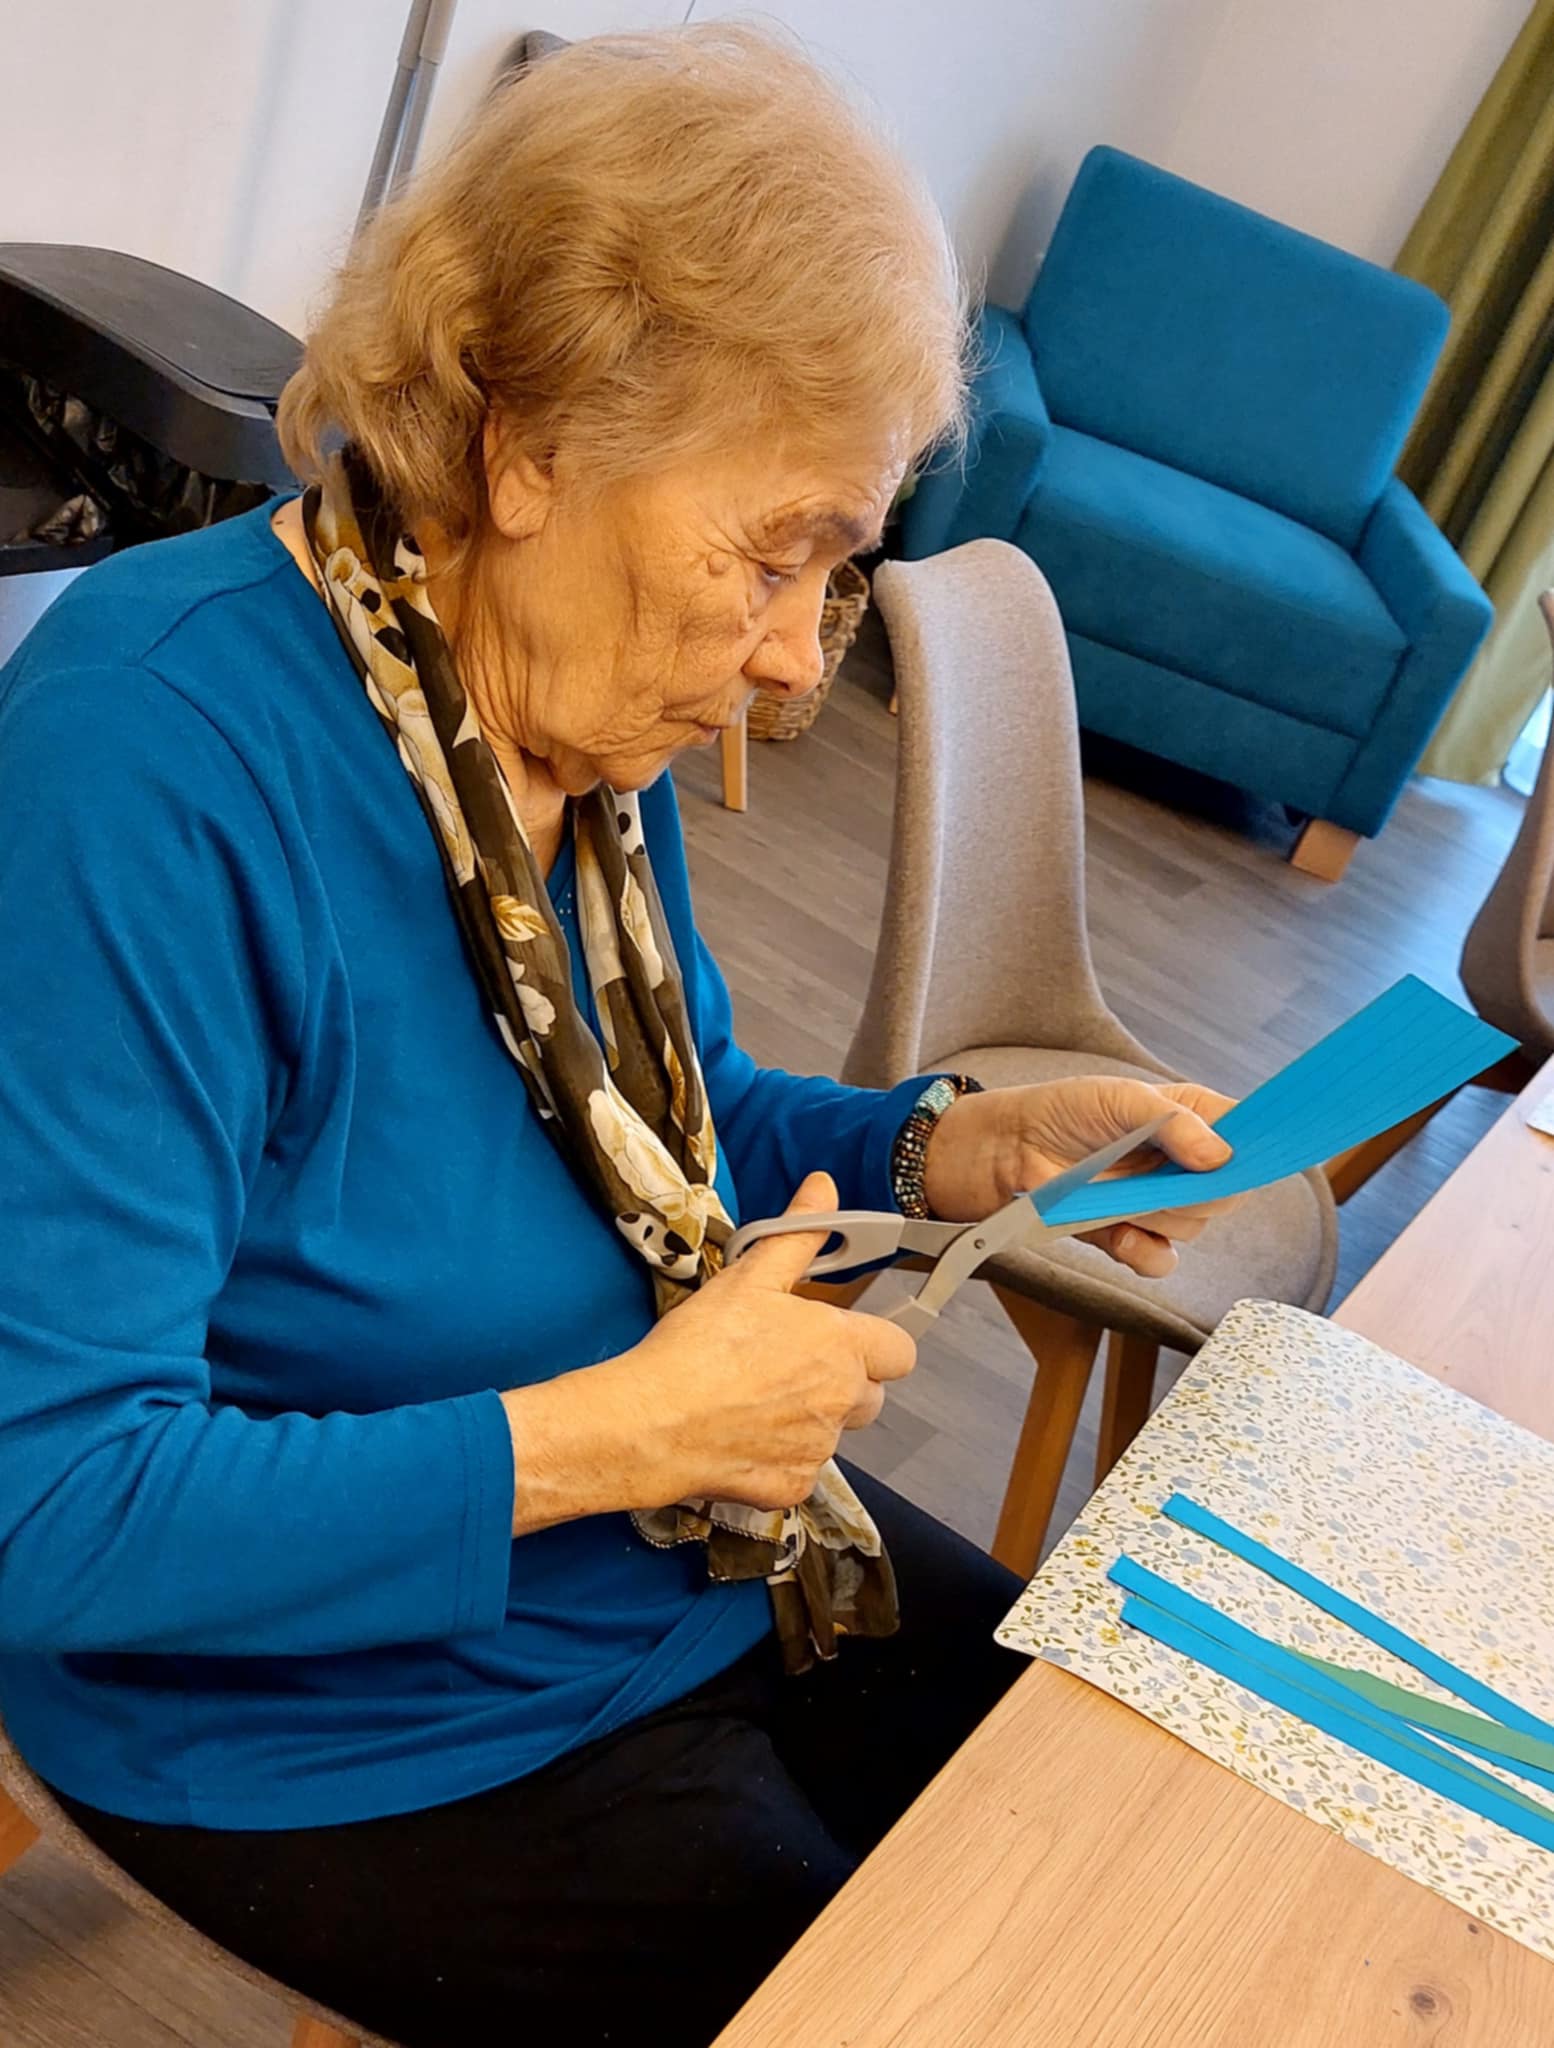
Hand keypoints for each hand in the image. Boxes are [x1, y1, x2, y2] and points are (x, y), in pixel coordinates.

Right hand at [500, 1172, 914, 1532]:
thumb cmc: (702, 1344)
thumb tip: (825, 1186)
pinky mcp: (791, 1488)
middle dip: (843, 1384)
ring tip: (753, 1401)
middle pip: (871, 1397)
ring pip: (833, 1434)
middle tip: (788, 1367)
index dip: (876, 1343)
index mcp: (843, 1348)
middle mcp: (843, 1403)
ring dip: (809, 1420)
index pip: (901, 1351)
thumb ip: (798, 1233)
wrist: (651, 1423)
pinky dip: (778, 1458)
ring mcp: (819, 1451)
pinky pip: (800, 1471)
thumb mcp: (749, 1277)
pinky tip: (738, 1438)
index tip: (840, 1338)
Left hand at [922, 1076, 1238, 1277]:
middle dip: (1204, 1187)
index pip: (1244, 1132)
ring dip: (1161, 1213)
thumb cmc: (1059, 1110)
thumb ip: (1172, 1122)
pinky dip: (1146, 1253)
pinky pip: (1160, 1261)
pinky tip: (1121, 1234)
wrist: (1001, 1150)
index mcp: (1186, 1118)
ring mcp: (1154, 1202)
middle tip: (1171, 1173)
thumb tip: (1220, 1156)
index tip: (1265, 1152)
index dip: (1259, 1143)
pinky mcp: (1126, 1236)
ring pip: (1194, 1225)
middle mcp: (1178, 1163)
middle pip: (1227, 1190)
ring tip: (1120, 1191)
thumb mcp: (1118, 1099)